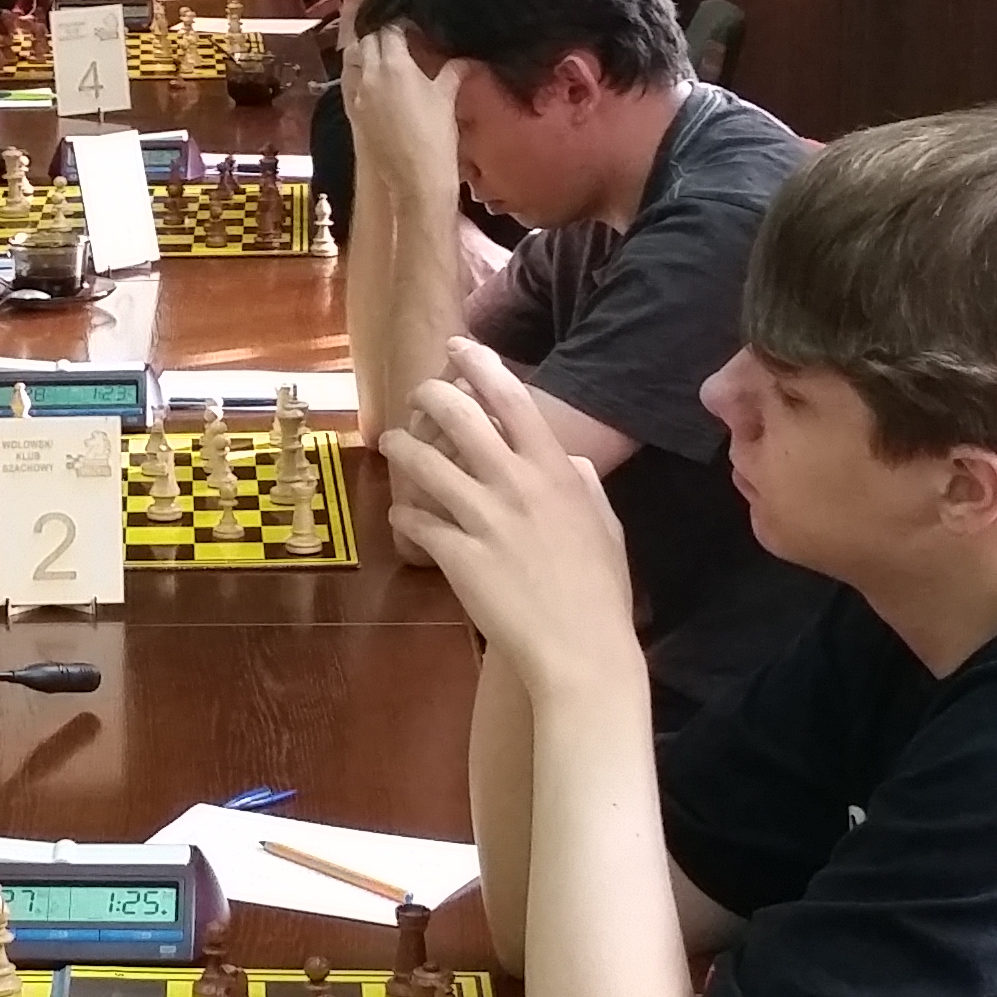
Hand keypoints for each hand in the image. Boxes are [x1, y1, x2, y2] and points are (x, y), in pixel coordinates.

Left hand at [341, 14, 460, 183]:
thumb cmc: (436, 137)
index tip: (412, 30)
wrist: (415, 177)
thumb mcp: (447, 99)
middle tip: (396, 41)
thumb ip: (454, 72)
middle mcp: (370, 75)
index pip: (391, 30)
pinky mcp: (352, 112)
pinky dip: (356, 73)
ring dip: (363, 52)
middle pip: (367, 40)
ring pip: (351, 58)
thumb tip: (467, 61)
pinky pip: (347, 82)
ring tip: (380, 56)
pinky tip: (370, 79)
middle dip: (380, 36)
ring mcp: (357, 94)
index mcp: (395, 65)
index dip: (401, 26)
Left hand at [383, 339, 640, 661]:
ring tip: (391, 444)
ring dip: (403, 448)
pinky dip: (405, 515)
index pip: (514, 399)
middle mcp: (517, 484)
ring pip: (426, 463)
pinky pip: (417, 521)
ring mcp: (484, 518)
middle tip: (419, 394)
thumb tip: (568, 459)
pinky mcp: (458, 556)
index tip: (461, 348)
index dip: (482, 365)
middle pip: (461, 416)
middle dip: (431, 395)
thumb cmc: (601, 591)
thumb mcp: (606, 526)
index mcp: (556, 471)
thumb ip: (585, 485)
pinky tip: (400, 516)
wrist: (580, 649)